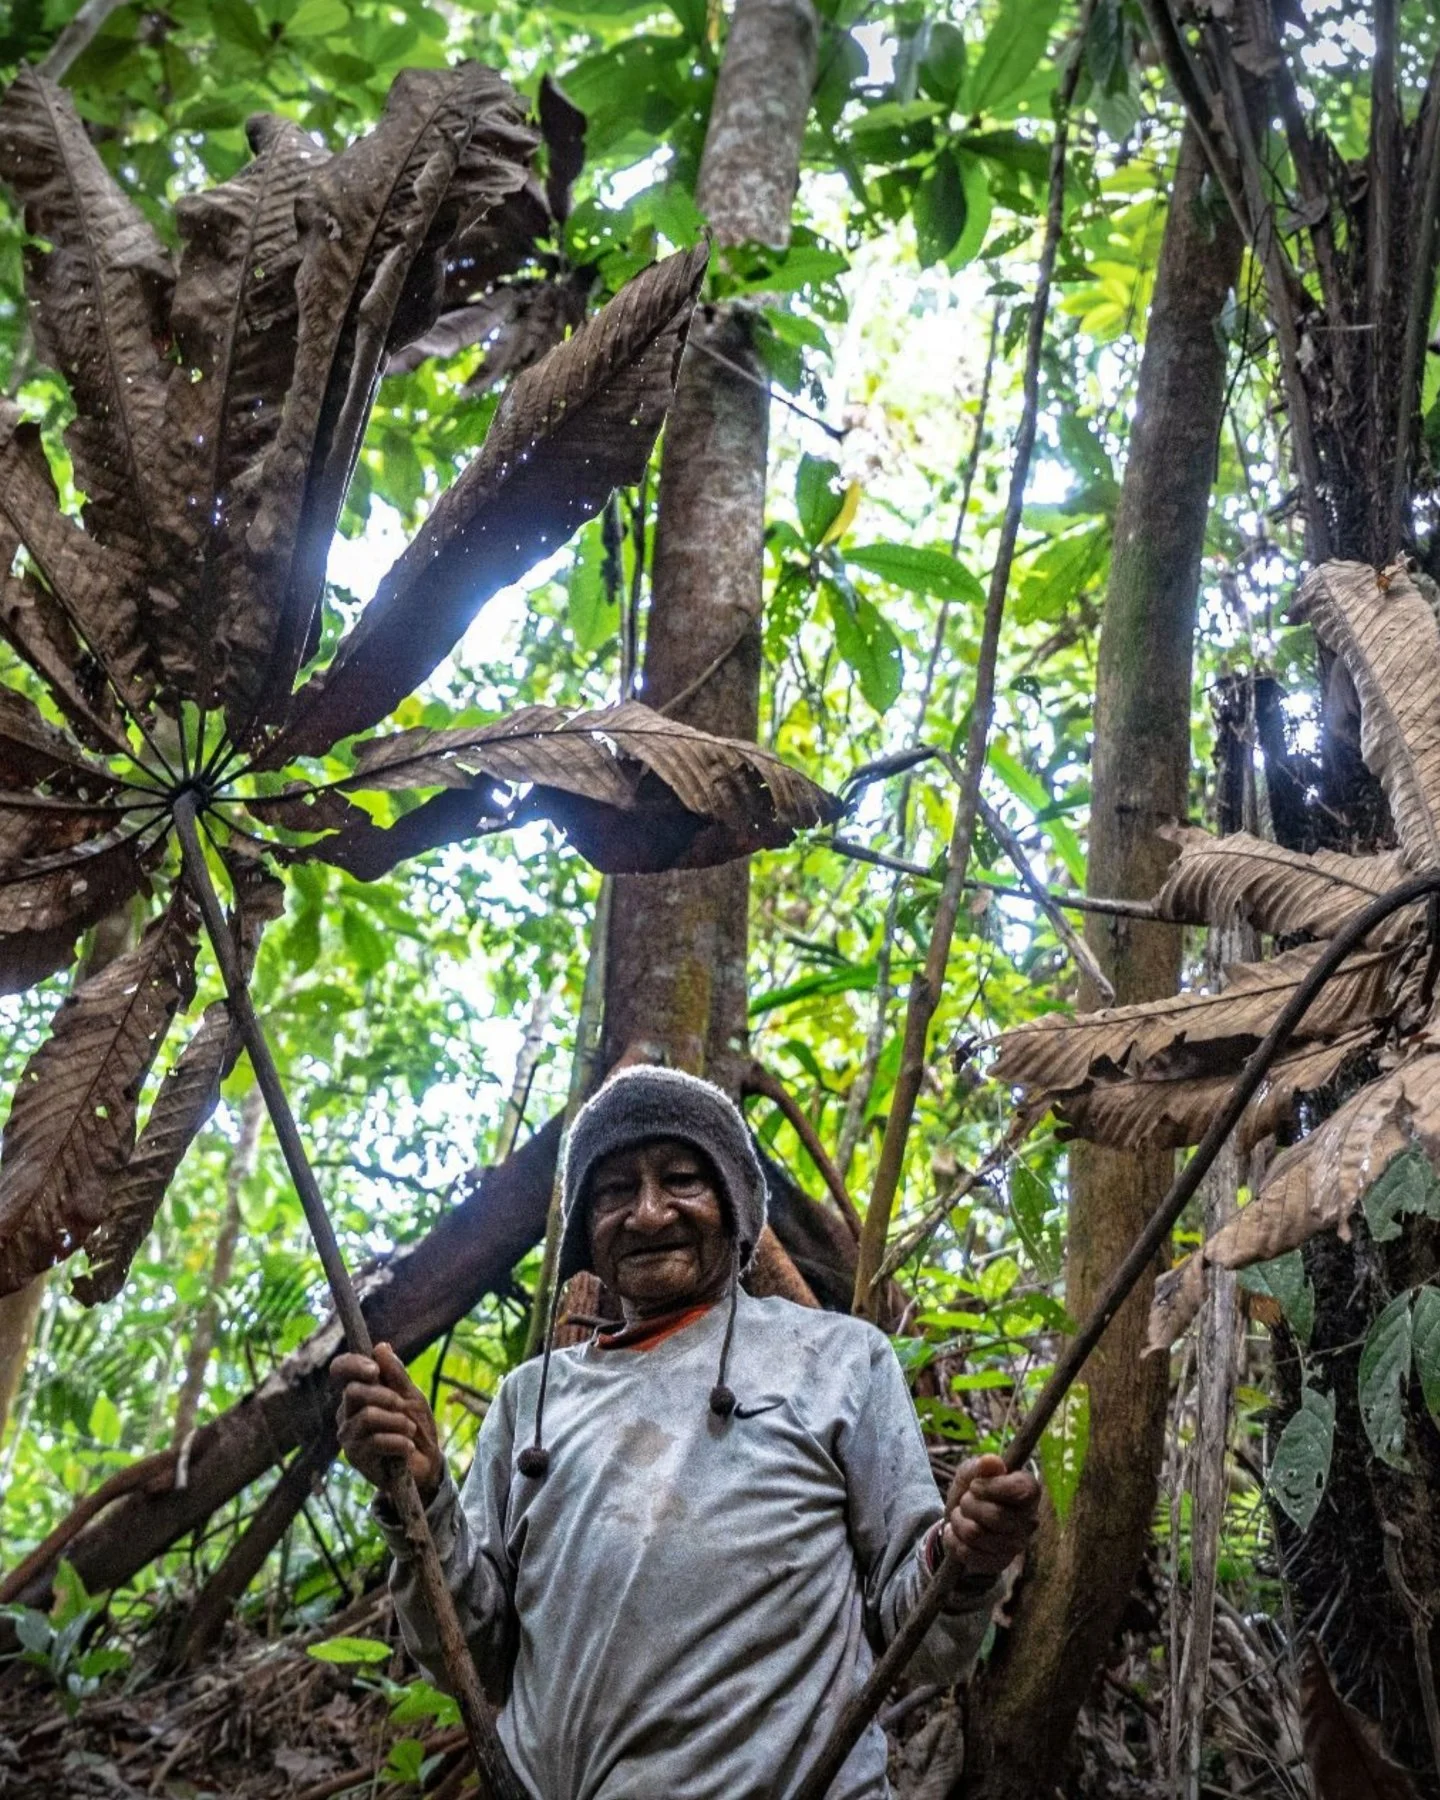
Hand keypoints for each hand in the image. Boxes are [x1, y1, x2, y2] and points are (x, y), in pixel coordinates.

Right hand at [332, 1342, 444, 1502]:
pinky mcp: (356, 1457)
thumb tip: (380, 1347)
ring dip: (397, 1421)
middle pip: (353, 1391)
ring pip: (367, 1416)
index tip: (375, 1370)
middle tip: (403, 1406)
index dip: (353, 1364)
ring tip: (410, 1430)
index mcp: (359, 1393)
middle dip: (386, 1396)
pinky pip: (375, 1441)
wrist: (426, 1464)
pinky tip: (407, 1448)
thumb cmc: (416, 1427)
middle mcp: (347, 1413)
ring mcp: (349, 1436)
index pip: (340, 1370)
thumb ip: (396, 1375)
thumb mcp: (412, 1396)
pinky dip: (399, 1442)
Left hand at [941, 1454, 1040, 1577]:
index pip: (1020, 1491)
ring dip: (958, 1521)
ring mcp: (1016, 1545)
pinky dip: (954, 1540)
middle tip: (965, 1501)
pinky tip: (958, 1534)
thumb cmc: (972, 1490)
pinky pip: (968, 1554)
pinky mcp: (999, 1563)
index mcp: (1029, 1492)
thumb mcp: (971, 1472)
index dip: (992, 1487)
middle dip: (968, 1504)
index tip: (975, 1485)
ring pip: (976, 1534)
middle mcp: (1029, 1521)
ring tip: (960, 1516)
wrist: (961, 1519)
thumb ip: (980, 1466)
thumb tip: (992, 1461)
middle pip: (995, 1516)